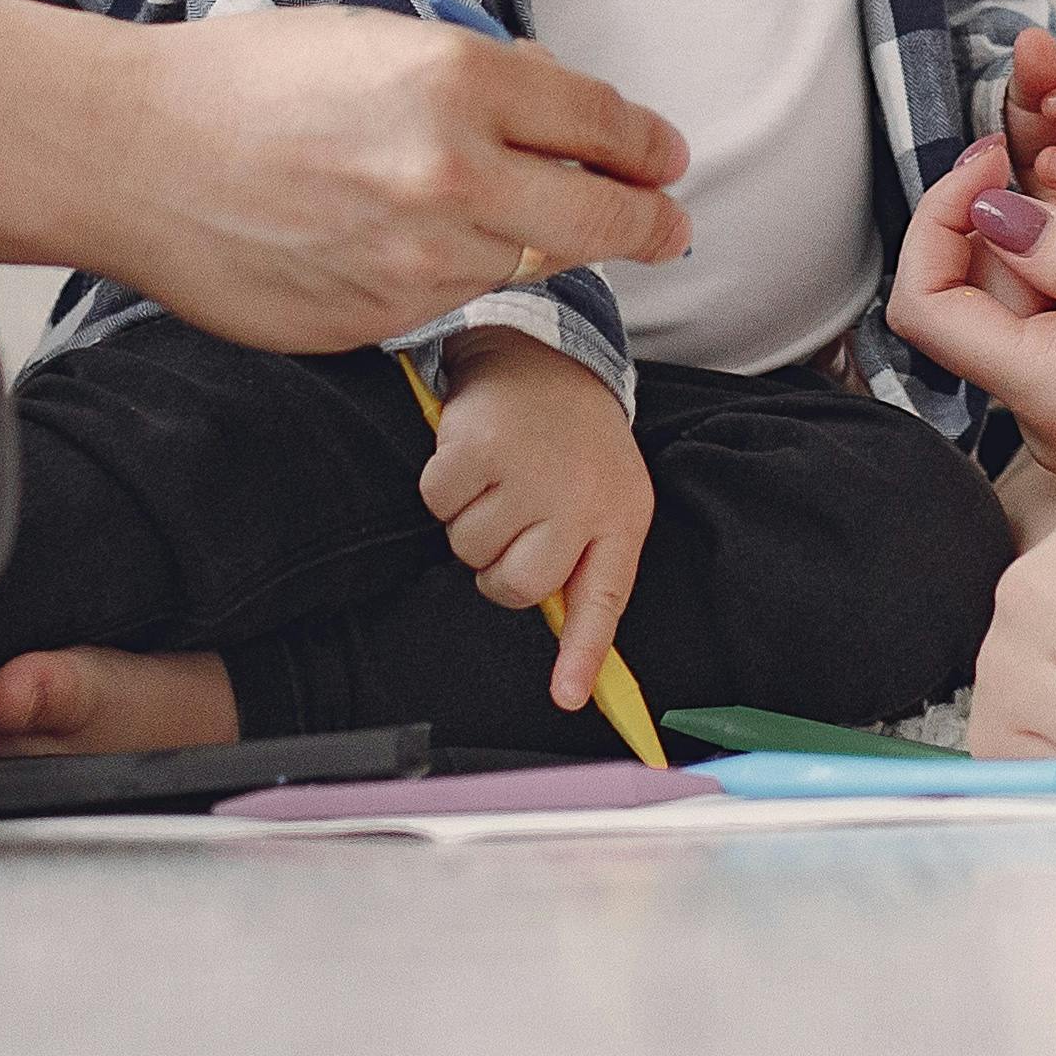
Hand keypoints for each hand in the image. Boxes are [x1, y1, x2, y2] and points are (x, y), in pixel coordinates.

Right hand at [105, 12, 691, 360]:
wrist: (134, 155)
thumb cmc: (245, 80)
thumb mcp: (377, 41)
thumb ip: (477, 79)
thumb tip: (554, 101)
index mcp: (461, 82)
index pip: (603, 123)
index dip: (648, 145)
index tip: (667, 159)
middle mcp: (456, 175)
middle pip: (602, 219)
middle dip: (649, 223)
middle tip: (670, 226)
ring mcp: (420, 261)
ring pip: (522, 266)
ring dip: (524, 247)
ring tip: (476, 216)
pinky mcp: (381, 322)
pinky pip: (448, 303)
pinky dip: (445, 277)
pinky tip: (391, 244)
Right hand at [422, 329, 658, 717]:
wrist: (544, 356)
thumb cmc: (573, 443)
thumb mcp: (603, 500)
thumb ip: (584, 571)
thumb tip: (569, 671)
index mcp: (619, 518)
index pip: (602, 601)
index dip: (582, 656)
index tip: (566, 699)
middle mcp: (579, 500)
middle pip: (513, 586)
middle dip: (498, 565)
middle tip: (511, 519)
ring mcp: (530, 473)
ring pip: (468, 547)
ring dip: (469, 518)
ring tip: (498, 476)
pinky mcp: (478, 446)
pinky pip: (437, 502)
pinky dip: (442, 483)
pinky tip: (471, 454)